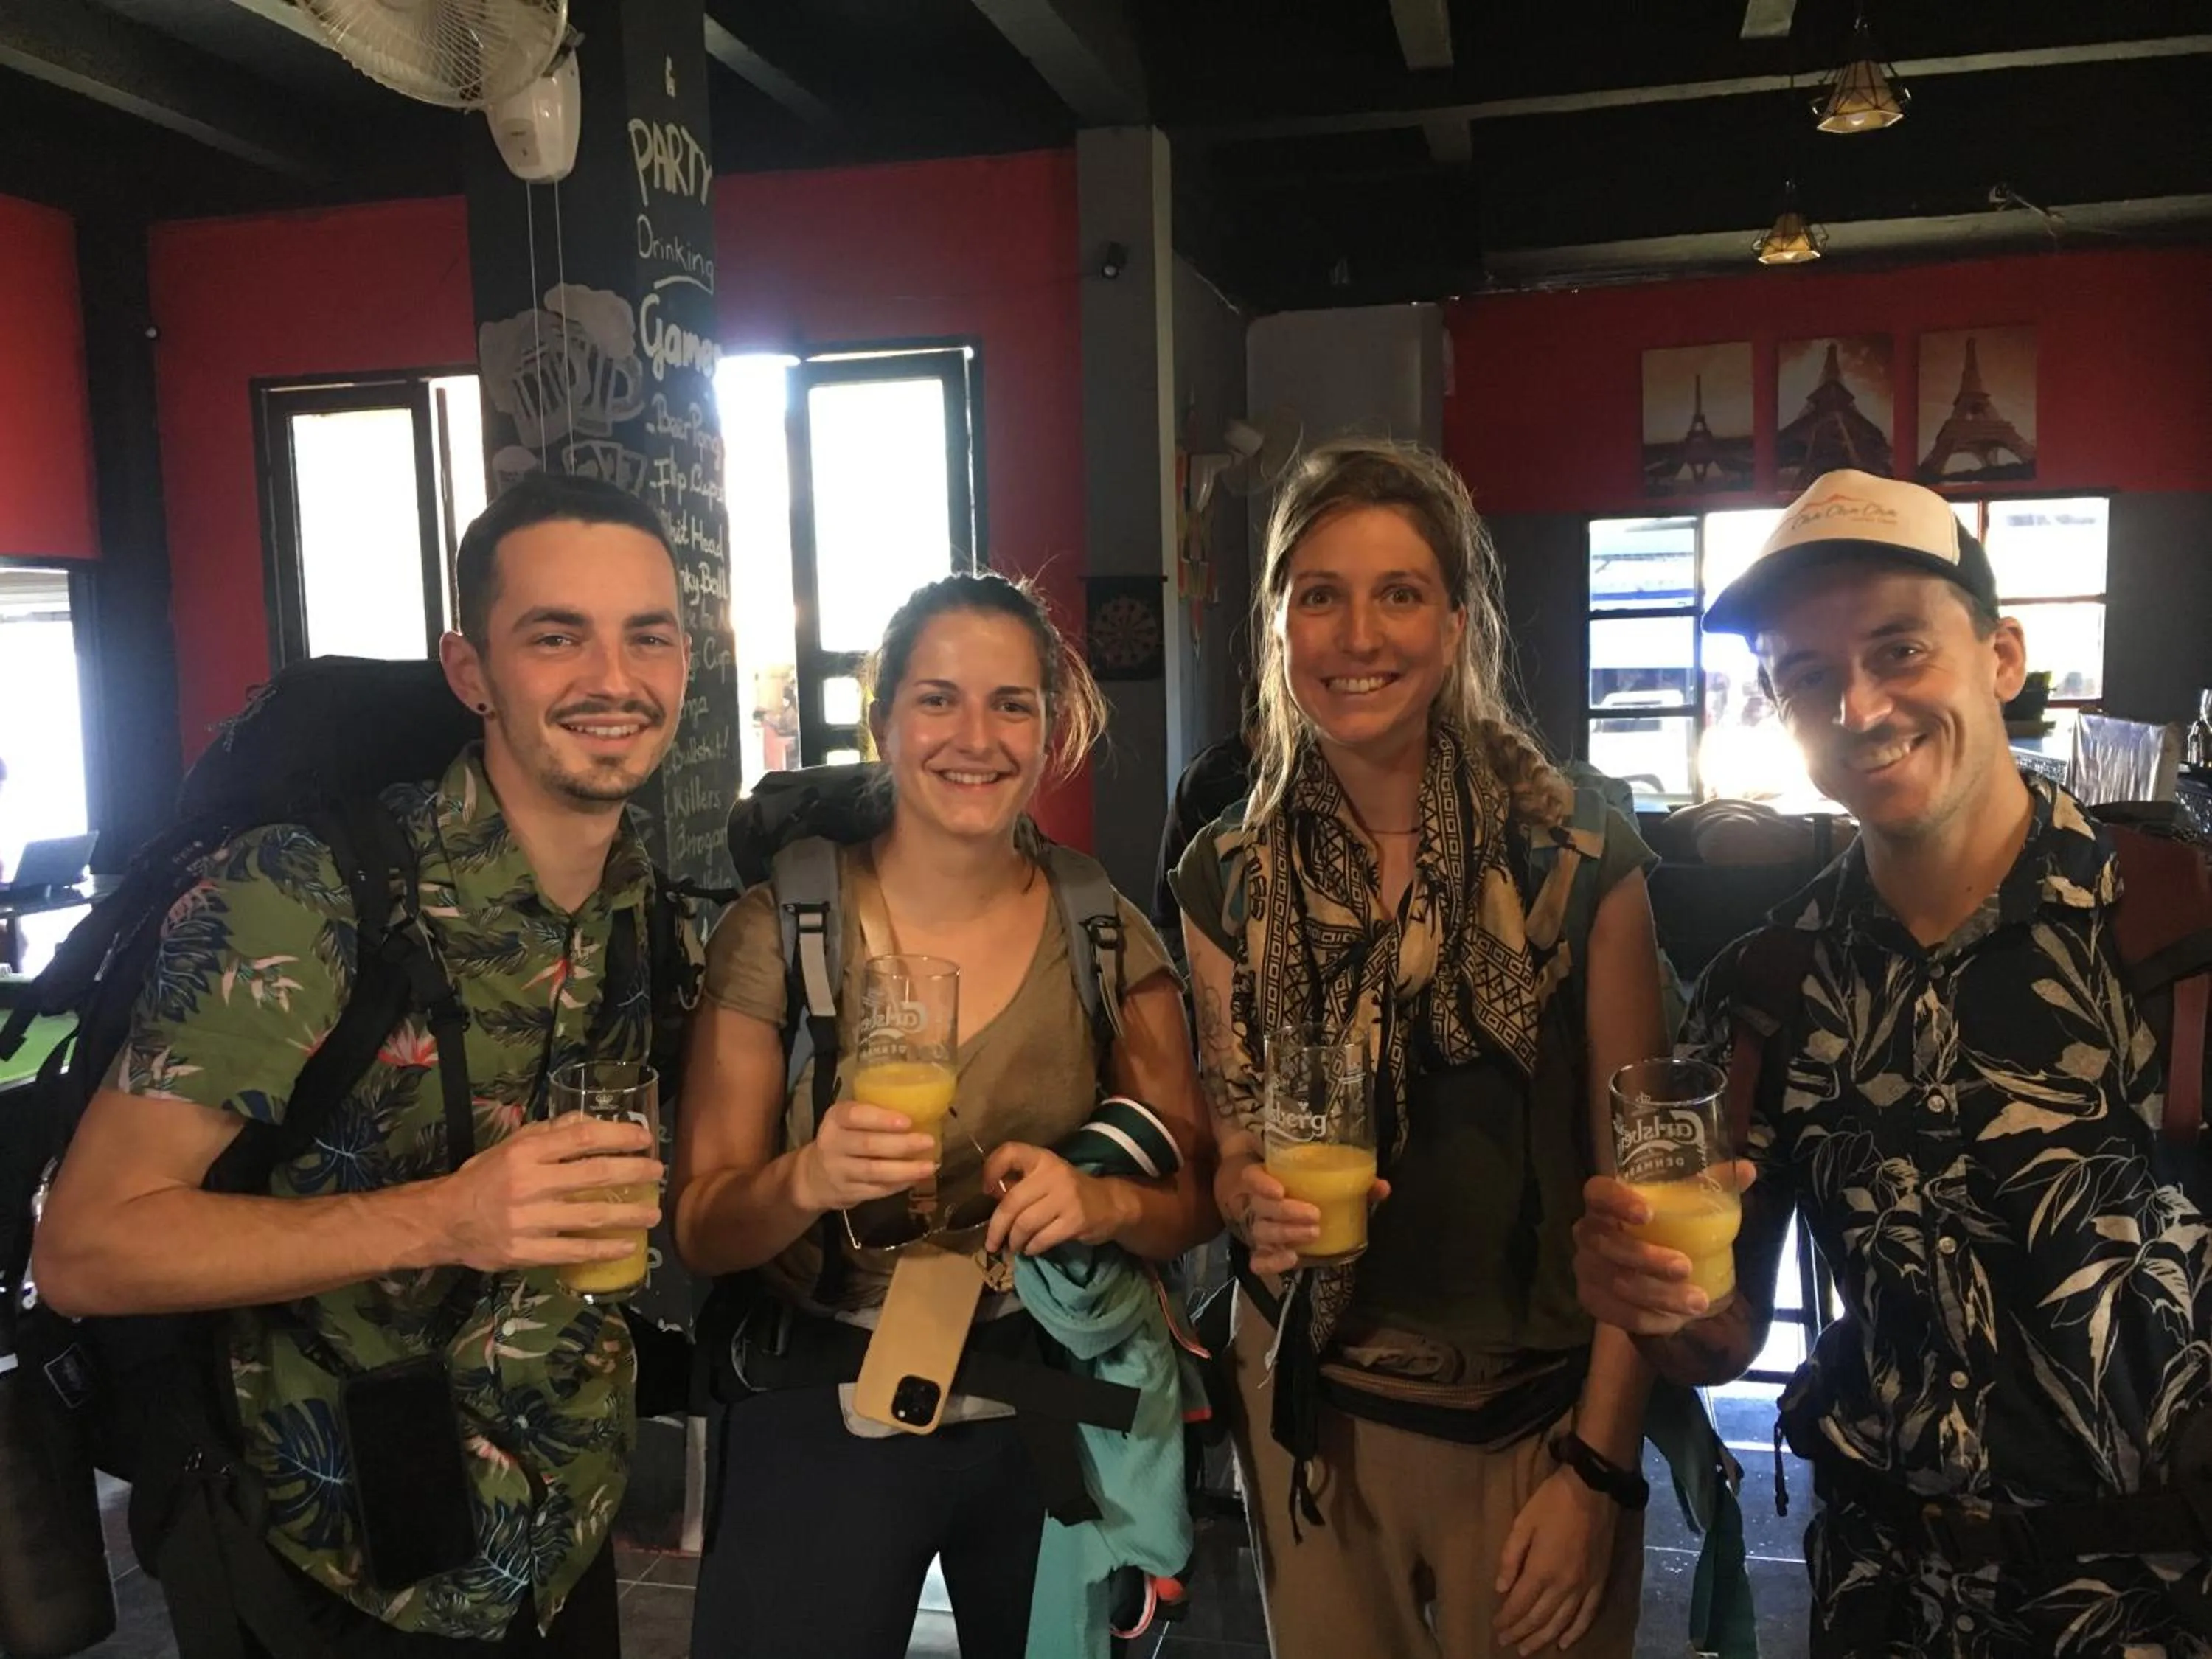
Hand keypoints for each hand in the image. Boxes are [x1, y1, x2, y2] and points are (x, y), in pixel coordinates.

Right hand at [438, 1115, 663, 1272]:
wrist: (444, 1221)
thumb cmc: (483, 1179)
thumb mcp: (510, 1146)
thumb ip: (549, 1132)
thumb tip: (589, 1120)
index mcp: (526, 1153)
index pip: (581, 1137)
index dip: (618, 1136)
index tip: (644, 1138)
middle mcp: (530, 1183)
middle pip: (594, 1175)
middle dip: (634, 1173)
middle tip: (657, 1173)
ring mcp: (529, 1220)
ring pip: (590, 1215)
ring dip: (628, 1214)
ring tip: (652, 1213)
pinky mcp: (526, 1251)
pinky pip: (573, 1251)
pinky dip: (603, 1249)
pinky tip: (626, 1246)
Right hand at [792, 1101, 937, 1213]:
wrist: (813, 1177)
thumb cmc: (843, 1140)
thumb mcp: (848, 1121)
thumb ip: (874, 1116)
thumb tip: (921, 1113)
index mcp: (835, 1119)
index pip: (855, 1115)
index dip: (881, 1119)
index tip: (907, 1121)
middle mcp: (833, 1144)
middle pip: (868, 1144)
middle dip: (902, 1144)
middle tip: (928, 1141)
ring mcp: (839, 1171)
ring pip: (874, 1171)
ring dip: (905, 1169)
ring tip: (930, 1166)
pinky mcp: (848, 1193)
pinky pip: (877, 1189)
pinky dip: (899, 1185)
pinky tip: (916, 1179)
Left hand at [982, 1144, 1135, 1255]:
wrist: (1110, 1203)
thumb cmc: (1068, 1191)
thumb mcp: (1044, 1179)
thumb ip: (1018, 1184)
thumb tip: (991, 1193)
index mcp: (1042, 1158)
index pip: (1010, 1152)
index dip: (992, 1169)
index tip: (986, 1190)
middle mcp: (1054, 1173)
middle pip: (1012, 1202)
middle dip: (997, 1227)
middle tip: (991, 1243)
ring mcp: (1066, 1197)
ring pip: (1025, 1224)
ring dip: (1014, 1241)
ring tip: (1014, 1246)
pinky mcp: (1075, 1220)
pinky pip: (1042, 1239)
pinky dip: (1031, 1248)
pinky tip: (1031, 1249)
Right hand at [1221, 1155, 1389, 1276]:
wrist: (1284, 1202)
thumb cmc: (1306, 1186)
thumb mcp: (1326, 1178)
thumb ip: (1354, 1181)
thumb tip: (1382, 1187)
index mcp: (1267, 1178)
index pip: (1251, 1177)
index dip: (1261, 1183)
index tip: (1280, 1190)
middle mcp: (1257, 1202)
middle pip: (1260, 1207)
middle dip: (1286, 1212)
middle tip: (1315, 1215)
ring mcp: (1259, 1228)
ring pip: (1261, 1233)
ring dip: (1285, 1234)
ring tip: (1314, 1233)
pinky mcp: (1264, 1251)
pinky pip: (1259, 1260)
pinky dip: (1271, 1262)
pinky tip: (1291, 1259)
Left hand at [1495, 1465, 1615, 1654]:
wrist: (1593, 1490)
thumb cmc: (1552, 1503)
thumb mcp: (1522, 1524)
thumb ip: (1510, 1558)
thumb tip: (1500, 1588)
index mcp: (1542, 1570)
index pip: (1519, 1604)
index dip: (1506, 1619)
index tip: (1495, 1628)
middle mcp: (1564, 1586)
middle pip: (1539, 1618)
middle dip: (1520, 1633)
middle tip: (1506, 1643)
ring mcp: (1584, 1587)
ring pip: (1561, 1623)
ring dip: (1543, 1638)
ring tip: (1527, 1650)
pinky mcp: (1599, 1583)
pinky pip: (1587, 1615)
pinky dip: (1575, 1632)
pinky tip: (1564, 1643)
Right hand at [1571, 1163, 1754, 1334]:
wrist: (1644, 1272)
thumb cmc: (1665, 1229)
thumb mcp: (1685, 1206)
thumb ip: (1710, 1186)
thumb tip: (1747, 1169)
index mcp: (1605, 1202)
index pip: (1597, 1193)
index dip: (1616, 1201)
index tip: (1648, 1213)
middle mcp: (1588, 1233)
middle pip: (1605, 1243)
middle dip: (1646, 1257)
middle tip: (1685, 1266)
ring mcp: (1586, 1268)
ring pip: (1616, 1283)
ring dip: (1659, 1295)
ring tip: (1698, 1301)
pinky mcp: (1592, 1300)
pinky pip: (1617, 1314)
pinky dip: (1649, 1319)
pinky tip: (1675, 1321)